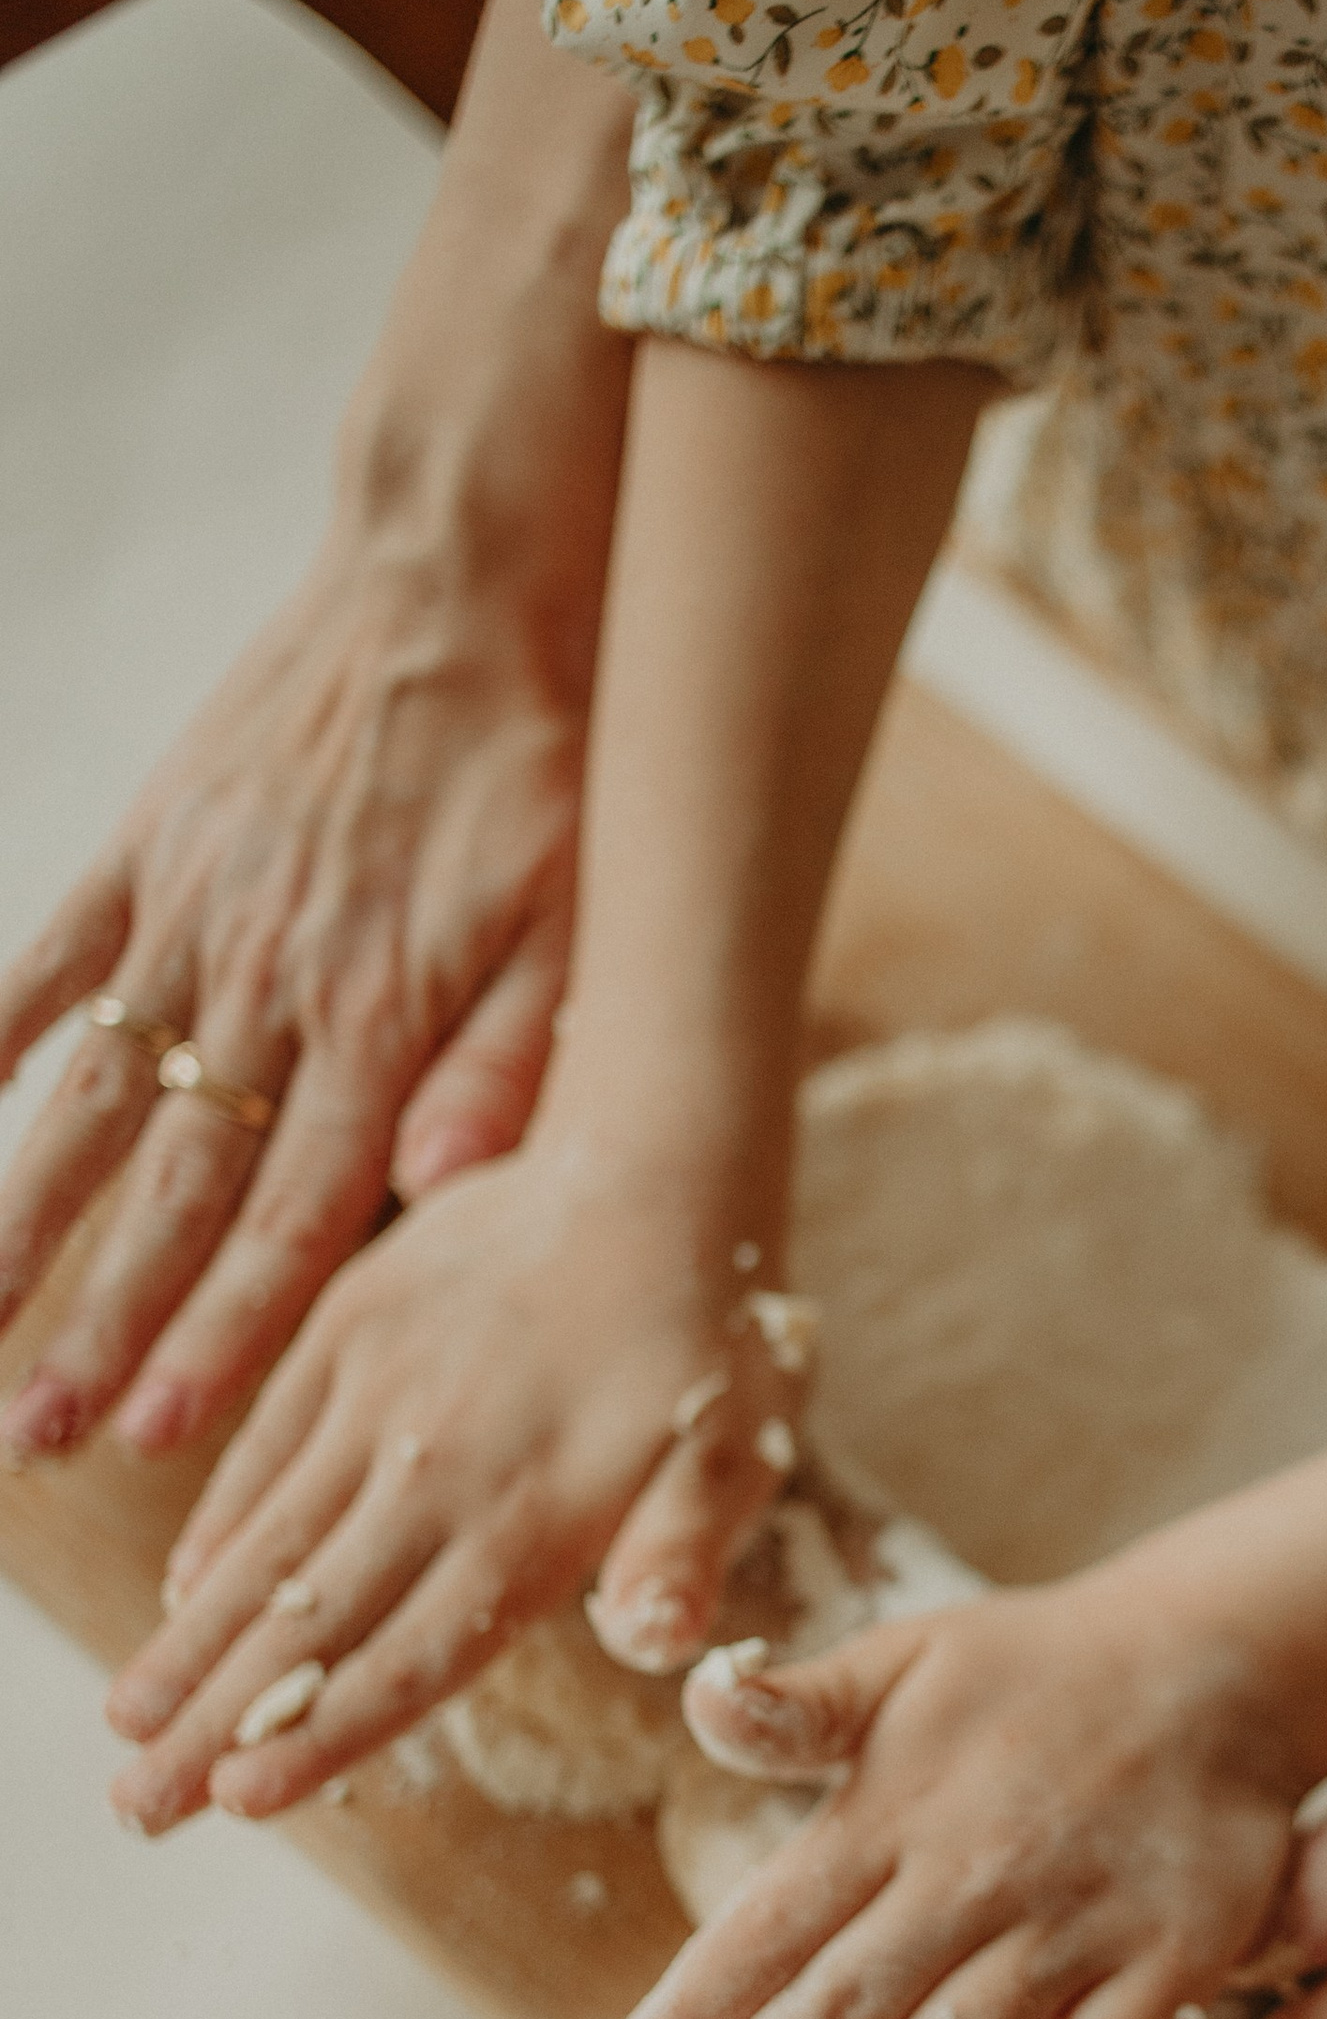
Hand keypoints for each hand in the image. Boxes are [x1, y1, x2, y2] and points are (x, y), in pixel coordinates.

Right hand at [0, 531, 589, 1468]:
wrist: (461, 585)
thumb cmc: (546, 771)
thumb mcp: (579, 923)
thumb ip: (512, 1061)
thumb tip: (451, 1191)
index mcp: (383, 1025)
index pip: (295, 1216)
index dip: (226, 1328)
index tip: (161, 1426)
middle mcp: (273, 989)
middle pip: (173, 1192)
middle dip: (105, 1324)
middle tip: (41, 1434)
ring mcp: (196, 921)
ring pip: (94, 1104)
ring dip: (29, 1226)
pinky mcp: (150, 851)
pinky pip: (48, 964)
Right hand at [100, 1130, 800, 1831]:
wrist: (652, 1163)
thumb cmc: (712, 1335)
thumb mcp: (736, 1448)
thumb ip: (683, 1550)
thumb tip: (662, 1643)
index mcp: (534, 1516)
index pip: (413, 1653)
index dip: (326, 1731)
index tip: (239, 1798)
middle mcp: (440, 1465)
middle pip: (314, 1619)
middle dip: (215, 1720)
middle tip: (134, 1806)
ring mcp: (380, 1394)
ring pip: (270, 1543)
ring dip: (191, 1640)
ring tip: (126, 1722)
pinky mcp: (348, 1329)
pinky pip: (268, 1447)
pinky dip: (220, 1528)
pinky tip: (179, 1599)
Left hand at [584, 1584, 1313, 2018]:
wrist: (1223, 1658)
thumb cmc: (1040, 1671)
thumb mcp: (907, 1657)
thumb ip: (799, 1703)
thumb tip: (701, 1697)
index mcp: (890, 1808)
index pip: (768, 1928)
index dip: (685, 2016)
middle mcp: (971, 1870)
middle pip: (841, 2008)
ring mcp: (1074, 1919)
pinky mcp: (1170, 1955)